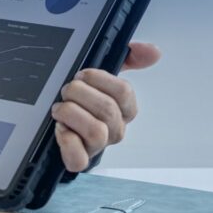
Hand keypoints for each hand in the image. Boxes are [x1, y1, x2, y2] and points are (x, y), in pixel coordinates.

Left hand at [51, 42, 160, 171]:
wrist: (57, 125)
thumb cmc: (84, 101)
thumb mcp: (103, 75)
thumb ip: (129, 59)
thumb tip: (154, 52)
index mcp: (123, 109)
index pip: (124, 92)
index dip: (99, 79)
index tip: (82, 75)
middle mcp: (114, 129)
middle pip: (107, 110)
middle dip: (80, 94)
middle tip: (67, 90)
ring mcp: (98, 146)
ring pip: (96, 132)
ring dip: (72, 114)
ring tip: (59, 108)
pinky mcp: (79, 160)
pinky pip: (79, 158)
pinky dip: (67, 142)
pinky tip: (60, 129)